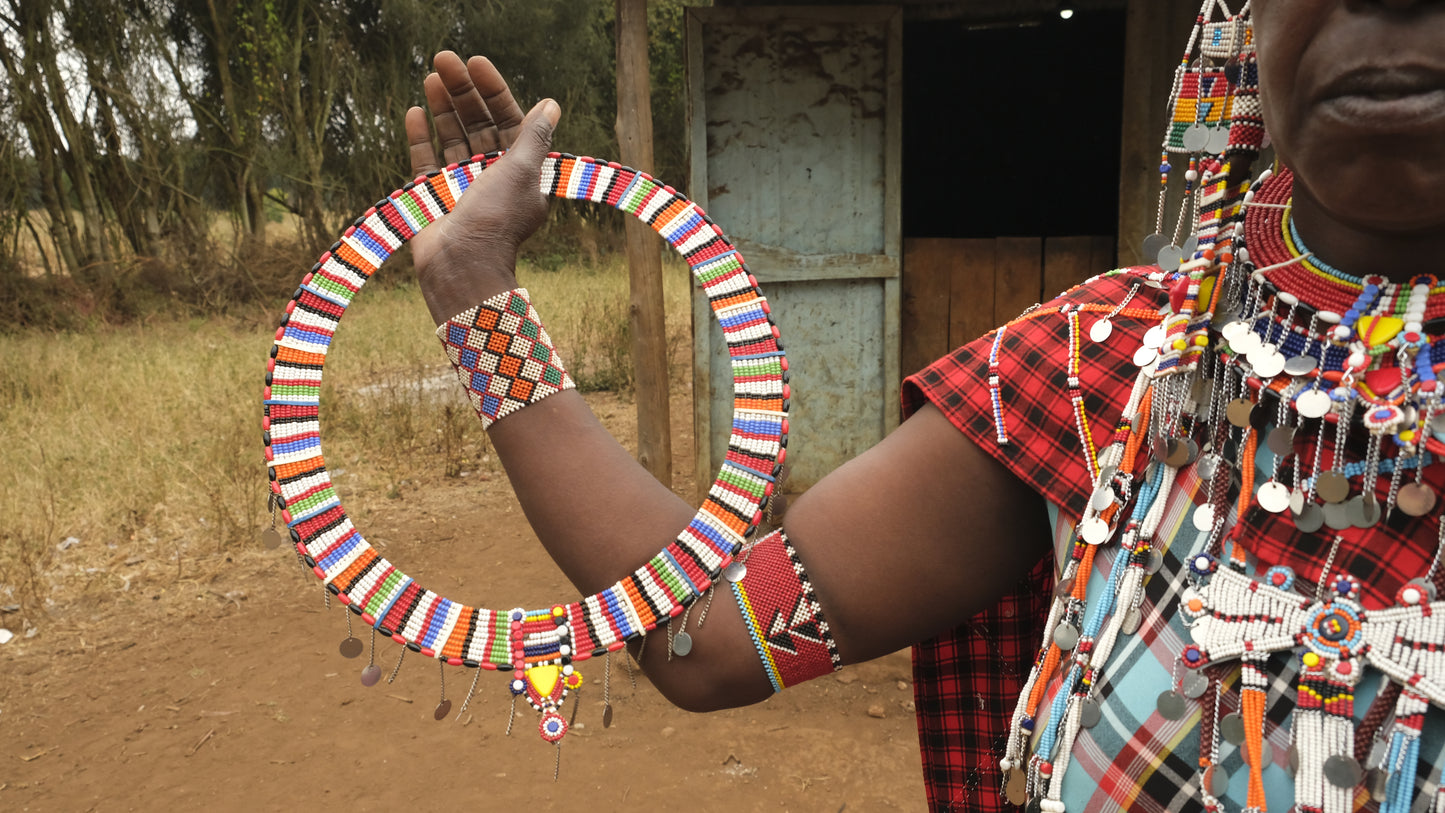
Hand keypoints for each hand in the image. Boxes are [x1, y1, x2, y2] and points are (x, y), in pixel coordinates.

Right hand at [404, 51, 561, 324]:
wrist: (461, 266)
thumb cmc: (496, 220)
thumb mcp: (521, 171)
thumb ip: (532, 138)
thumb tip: (551, 105)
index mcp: (520, 171)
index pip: (508, 119)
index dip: (494, 90)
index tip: (477, 63)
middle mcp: (492, 177)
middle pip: (477, 123)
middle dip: (463, 91)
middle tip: (444, 58)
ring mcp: (461, 186)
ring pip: (452, 137)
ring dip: (442, 107)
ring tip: (431, 76)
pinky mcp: (433, 197)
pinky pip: (426, 161)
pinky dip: (421, 137)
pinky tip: (415, 111)